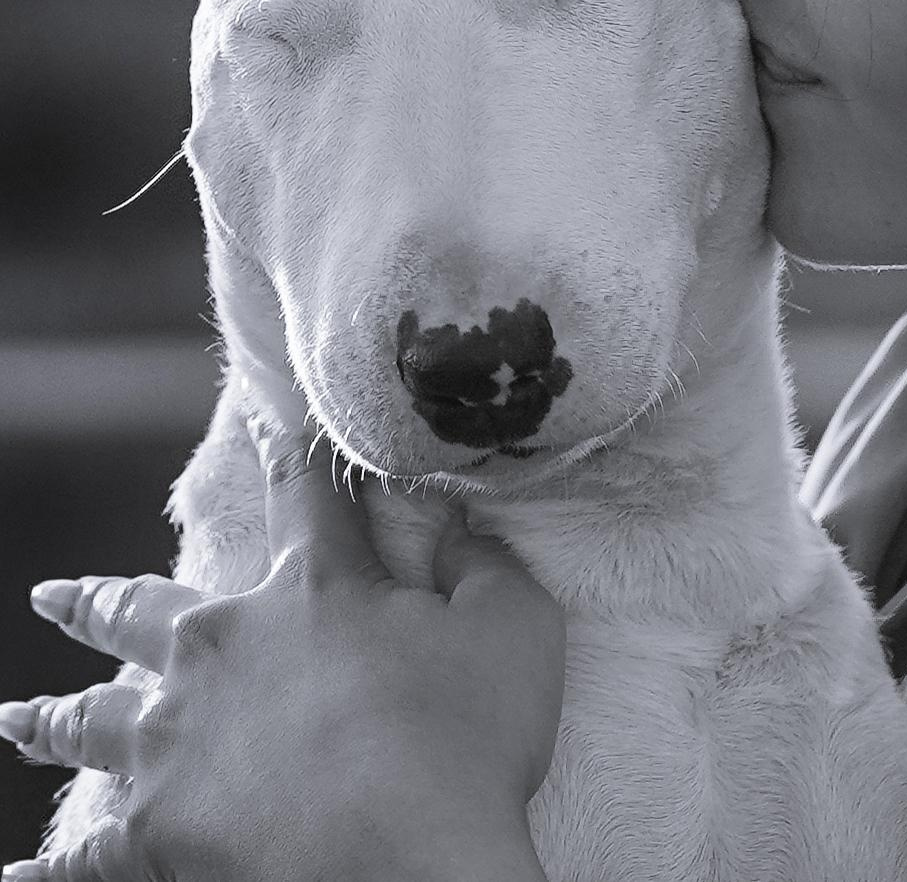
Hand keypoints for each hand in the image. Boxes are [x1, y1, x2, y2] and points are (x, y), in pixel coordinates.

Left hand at [0, 414, 563, 880]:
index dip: (287, 446)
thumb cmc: (465, 746)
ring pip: (90, 718)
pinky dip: (46, 868)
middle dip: (97, 599)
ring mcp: (175, 741)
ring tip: (10, 719)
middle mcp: (223, 648)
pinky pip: (81, 855)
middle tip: (50, 594)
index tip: (263, 415)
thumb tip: (457, 521)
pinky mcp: (152, 832)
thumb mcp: (513, 631)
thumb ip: (484, 565)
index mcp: (313, 589)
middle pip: (142, 610)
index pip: (302, 491)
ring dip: (49, 718)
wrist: (401, 866)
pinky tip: (13, 876)